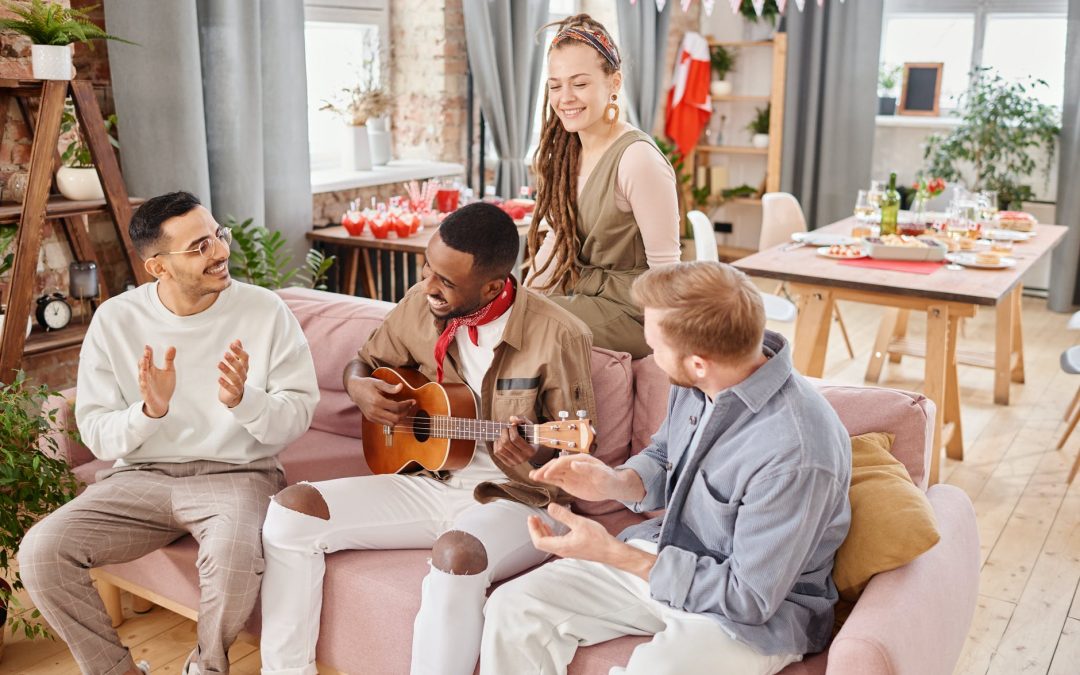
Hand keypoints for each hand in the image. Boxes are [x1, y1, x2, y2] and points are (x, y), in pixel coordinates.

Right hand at [139, 345, 175, 418]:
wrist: (162, 403)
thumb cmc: (164, 386)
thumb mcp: (169, 371)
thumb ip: (169, 360)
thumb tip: (172, 346)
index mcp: (151, 369)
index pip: (148, 360)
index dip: (148, 354)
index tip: (148, 347)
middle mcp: (146, 376)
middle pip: (143, 367)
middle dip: (144, 361)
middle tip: (145, 354)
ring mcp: (146, 385)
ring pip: (142, 378)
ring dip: (142, 372)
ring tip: (143, 367)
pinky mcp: (147, 395)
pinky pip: (145, 390)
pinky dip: (144, 386)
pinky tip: (144, 382)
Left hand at [217, 339, 247, 407]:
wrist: (234, 395)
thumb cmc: (234, 377)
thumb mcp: (235, 364)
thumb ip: (237, 353)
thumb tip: (237, 340)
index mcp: (244, 367)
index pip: (245, 358)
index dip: (239, 351)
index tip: (232, 344)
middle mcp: (243, 375)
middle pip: (240, 367)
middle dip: (233, 360)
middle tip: (225, 354)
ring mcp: (240, 385)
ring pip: (236, 377)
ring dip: (228, 370)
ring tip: (219, 364)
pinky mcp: (235, 393)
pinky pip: (231, 388)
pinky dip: (226, 384)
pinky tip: (219, 379)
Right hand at [346, 376, 415, 425]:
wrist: (354, 390)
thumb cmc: (367, 384)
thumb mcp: (378, 382)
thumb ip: (390, 387)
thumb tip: (401, 387)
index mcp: (377, 401)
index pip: (396, 407)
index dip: (407, 404)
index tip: (412, 401)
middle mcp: (374, 411)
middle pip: (395, 418)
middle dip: (405, 413)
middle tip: (409, 406)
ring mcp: (372, 416)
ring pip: (391, 423)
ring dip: (399, 418)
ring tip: (403, 409)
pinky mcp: (371, 419)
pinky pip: (385, 423)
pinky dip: (392, 419)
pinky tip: (395, 411)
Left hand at [493, 415, 537, 465]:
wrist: (531, 448)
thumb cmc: (530, 435)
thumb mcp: (530, 425)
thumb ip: (522, 419)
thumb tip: (512, 419)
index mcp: (530, 450)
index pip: (515, 438)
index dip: (511, 429)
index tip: (512, 425)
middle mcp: (523, 458)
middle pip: (506, 443)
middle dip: (504, 432)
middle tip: (505, 427)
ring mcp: (515, 462)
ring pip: (500, 448)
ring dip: (499, 438)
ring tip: (503, 433)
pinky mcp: (508, 463)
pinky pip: (497, 453)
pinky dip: (496, 444)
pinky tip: (500, 440)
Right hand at [529, 453, 636, 502]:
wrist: (612, 487)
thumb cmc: (609, 479)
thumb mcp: (602, 474)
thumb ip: (588, 469)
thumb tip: (573, 463)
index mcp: (581, 460)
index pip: (564, 461)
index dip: (555, 467)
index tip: (547, 474)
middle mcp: (573, 465)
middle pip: (556, 466)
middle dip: (545, 470)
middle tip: (536, 476)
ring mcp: (569, 474)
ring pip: (553, 473)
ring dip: (542, 474)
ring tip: (531, 476)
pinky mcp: (568, 483)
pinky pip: (555, 480)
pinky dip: (546, 480)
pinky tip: (537, 479)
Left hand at [530, 503, 656, 578]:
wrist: (611, 551)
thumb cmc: (598, 539)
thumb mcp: (579, 523)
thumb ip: (563, 515)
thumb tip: (549, 507)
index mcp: (561, 546)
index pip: (538, 541)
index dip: (532, 529)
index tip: (531, 518)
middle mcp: (562, 551)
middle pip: (541, 543)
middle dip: (536, 530)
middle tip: (533, 518)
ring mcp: (567, 551)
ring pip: (549, 543)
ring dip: (543, 531)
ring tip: (541, 520)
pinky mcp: (572, 549)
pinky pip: (556, 543)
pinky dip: (552, 534)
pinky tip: (555, 526)